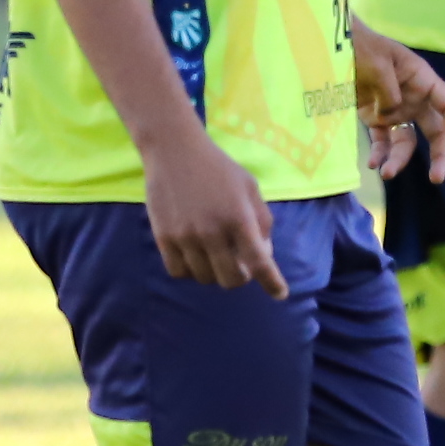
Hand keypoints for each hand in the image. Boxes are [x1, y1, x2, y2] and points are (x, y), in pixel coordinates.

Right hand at [142, 122, 285, 291]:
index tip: (280, 294)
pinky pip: (179, 272)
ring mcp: (186, 237)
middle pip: (232, 279)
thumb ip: (261, 221)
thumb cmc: (218, 168)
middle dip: (242, 276)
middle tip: (240, 262)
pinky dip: (191, 271)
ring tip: (215, 253)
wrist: (174, 151)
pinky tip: (195, 256)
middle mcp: (212, 232)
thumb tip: (263, 254)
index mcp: (239, 218)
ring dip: (215, 272)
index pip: (259, 262)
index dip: (272, 283)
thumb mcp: (250, 188)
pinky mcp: (164, 238)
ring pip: (205, 278)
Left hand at [356, 27, 444, 182]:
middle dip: (439, 155)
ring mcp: (395, 110)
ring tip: (387, 173)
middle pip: (435, 131)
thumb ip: (388, 91)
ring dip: (400, 160)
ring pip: (407, 142)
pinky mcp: (375, 119)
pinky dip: (379, 154)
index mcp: (422, 80)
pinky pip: (382, 142)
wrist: (333, 45)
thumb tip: (391, 116)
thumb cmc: (360, 46)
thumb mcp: (377, 62)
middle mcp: (414, 98)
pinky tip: (373, 164)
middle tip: (437, 177)